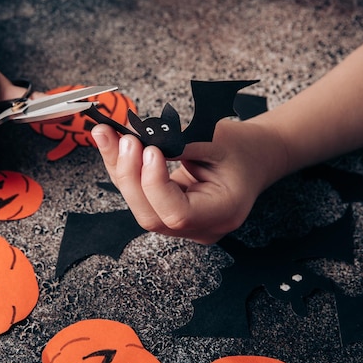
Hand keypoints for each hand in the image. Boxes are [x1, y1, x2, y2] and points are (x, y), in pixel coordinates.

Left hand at [92, 119, 287, 243]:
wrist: (254, 157)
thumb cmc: (241, 147)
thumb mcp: (217, 138)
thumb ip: (180, 143)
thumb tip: (140, 139)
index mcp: (223, 213)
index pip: (178, 214)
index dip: (155, 185)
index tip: (149, 149)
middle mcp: (201, 228)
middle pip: (151, 215)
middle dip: (131, 176)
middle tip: (124, 138)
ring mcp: (184, 226)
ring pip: (141, 206)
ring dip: (120, 170)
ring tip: (108, 134)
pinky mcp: (169, 214)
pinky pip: (141, 198)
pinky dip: (125, 170)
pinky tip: (113, 143)